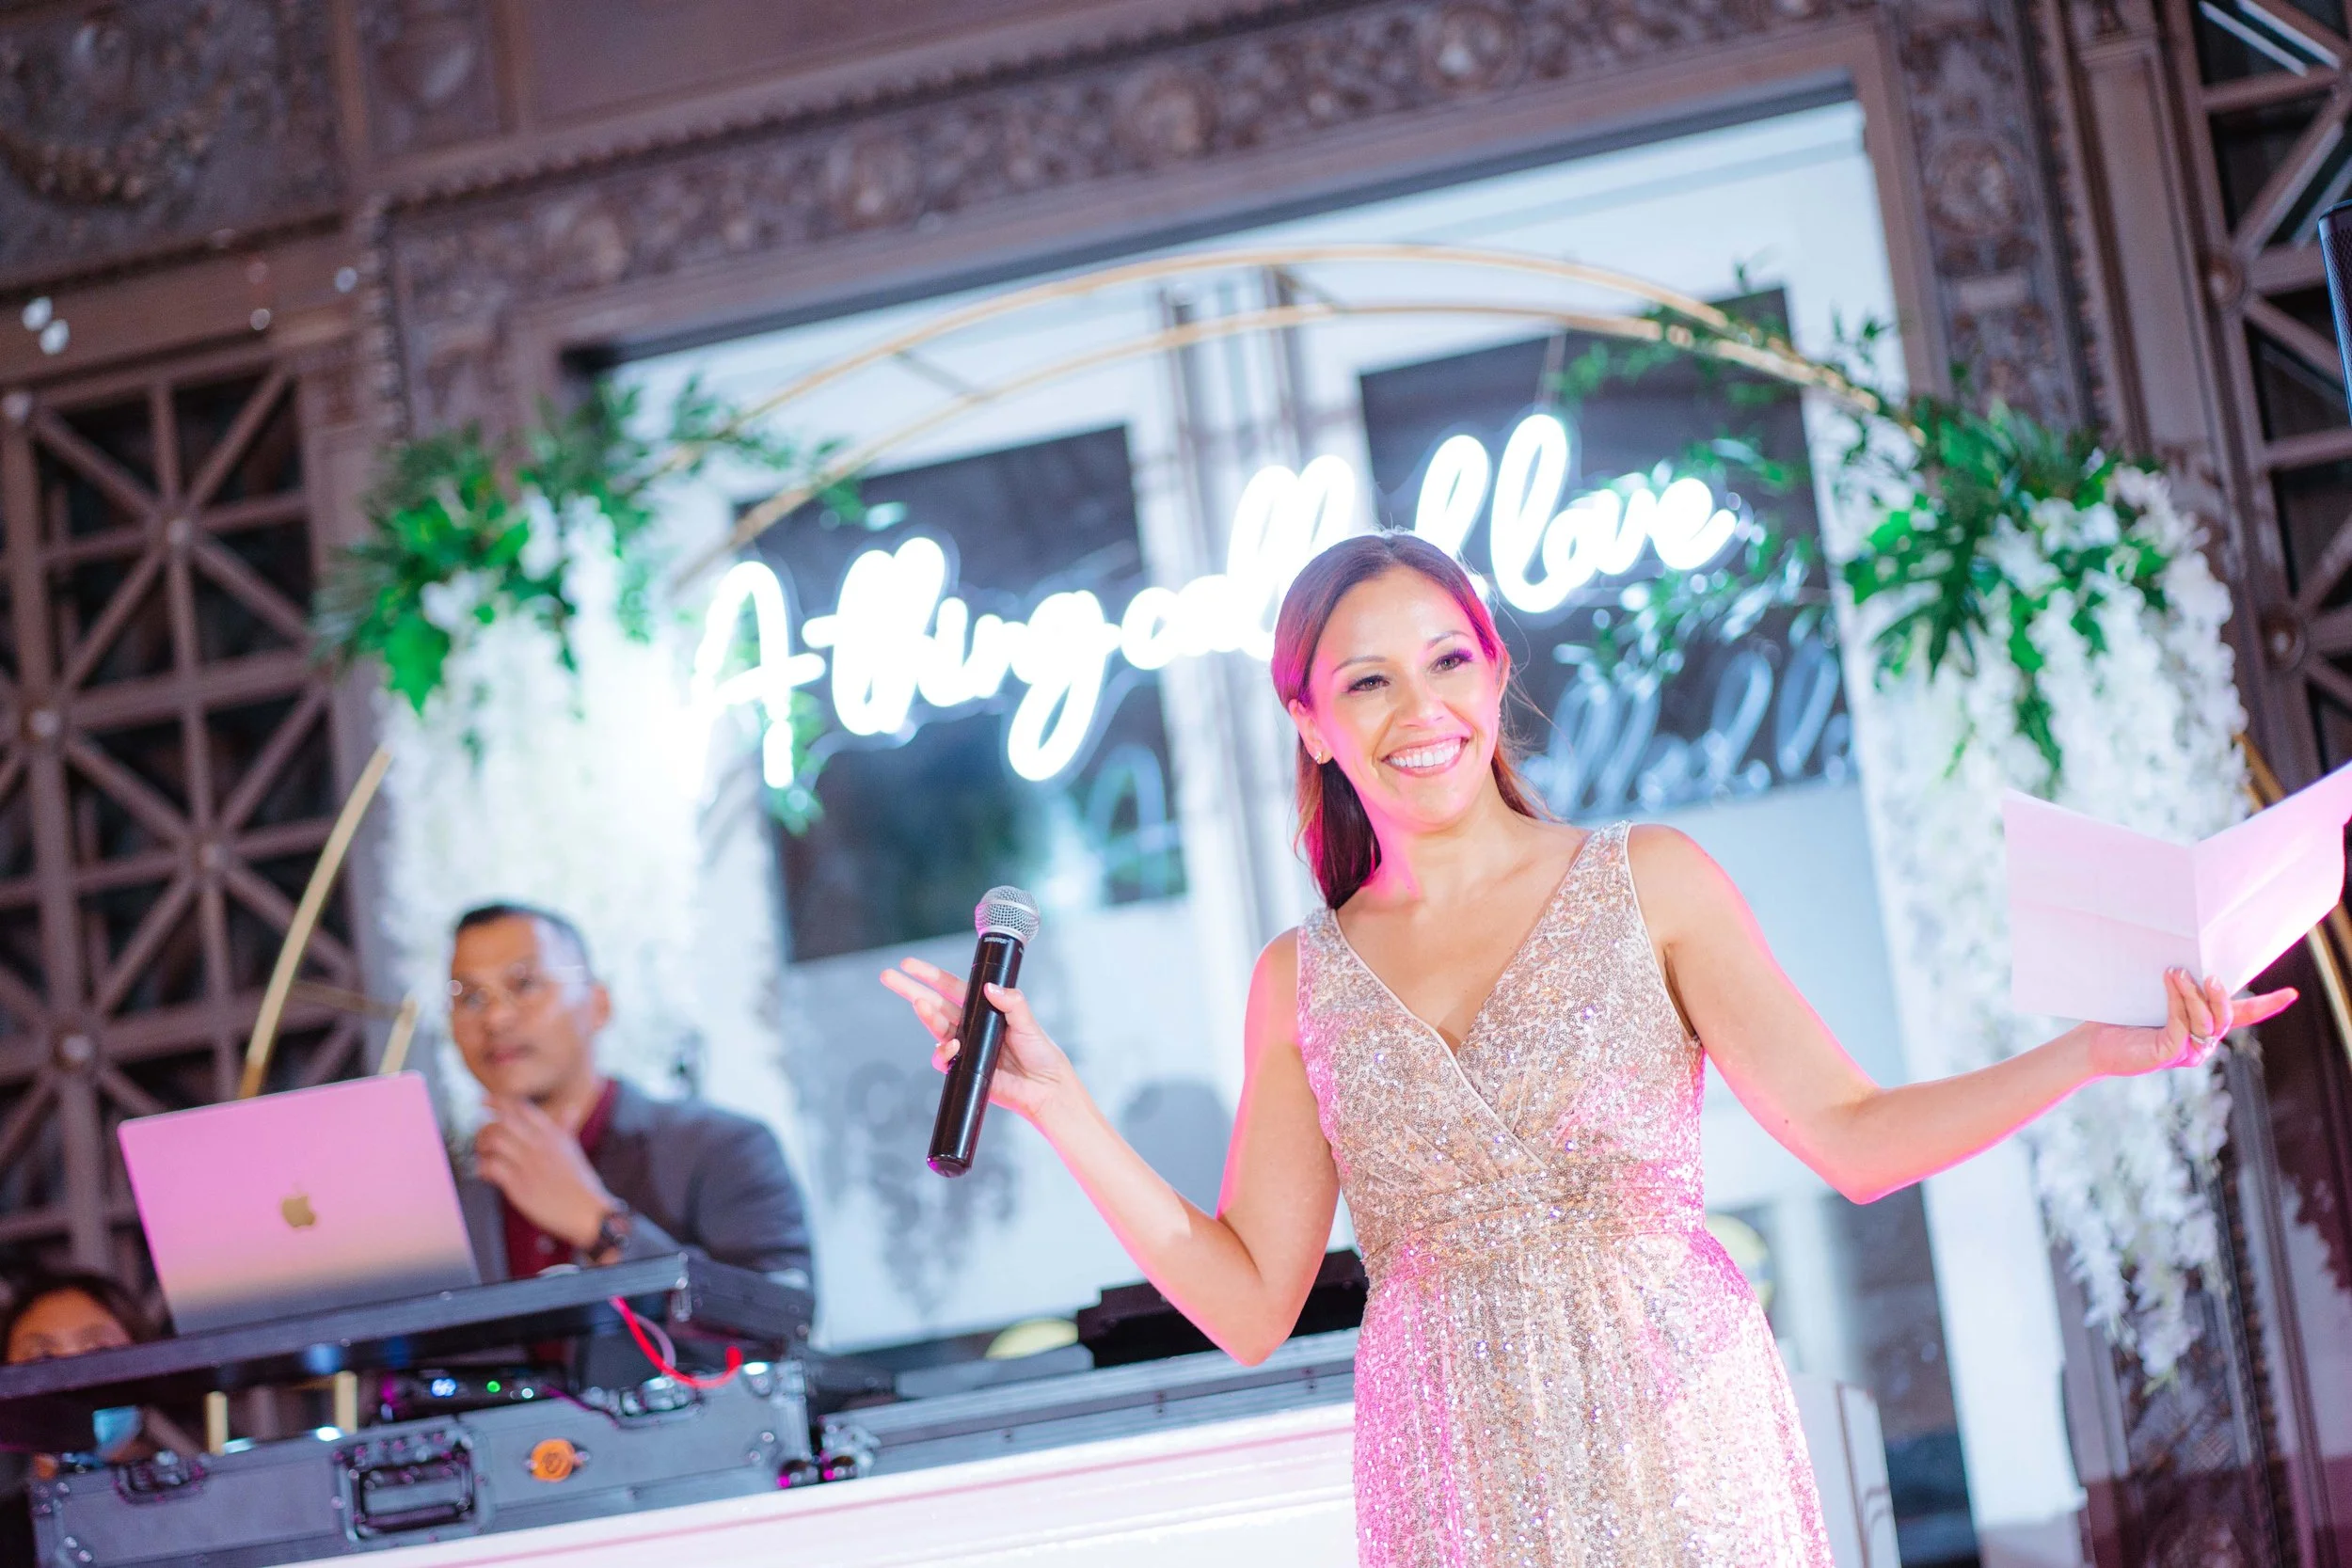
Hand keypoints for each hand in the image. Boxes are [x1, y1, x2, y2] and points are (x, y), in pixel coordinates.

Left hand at [474, 1096, 618, 1250]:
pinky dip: (483, 1167)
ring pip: (495, 1139)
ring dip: (482, 1145)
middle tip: (481, 1135)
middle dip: (486, 1124)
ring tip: (483, 1154)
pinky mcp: (519, 1184)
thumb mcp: (574, 1149)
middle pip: (503, 1120)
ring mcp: (528, 1164)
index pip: (521, 1108)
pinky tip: (485, 1173)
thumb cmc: (580, 1182)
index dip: (499, 1101)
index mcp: (552, 1134)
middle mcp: (539, 1144)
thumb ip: (566, 1128)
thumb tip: (571, 1109)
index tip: (485, 1101)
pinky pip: (491, 1166)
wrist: (586, 1210)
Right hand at [879, 958, 1075, 1121]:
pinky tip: (952, 1045)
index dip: (929, 976)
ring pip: (935, 1027)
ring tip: (920, 1004)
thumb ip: (1012, 1002)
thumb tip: (990, 988)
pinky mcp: (963, 1068)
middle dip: (910, 990)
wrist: (1044, 1086)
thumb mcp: (1027, 1021)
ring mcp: (964, 1046)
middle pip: (933, 1004)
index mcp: (982, 1008)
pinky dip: (943, 1051)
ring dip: (926, 1015)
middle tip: (888, 976)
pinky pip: (943, 1058)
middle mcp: (969, 1025)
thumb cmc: (1039, 1052)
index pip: (950, 987)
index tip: (908, 965)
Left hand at [2086, 968, 2298, 1077]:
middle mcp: (2201, 1042)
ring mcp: (2187, 1051)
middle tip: (2208, 974)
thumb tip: (2185, 957)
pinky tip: (2170, 982)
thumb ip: (2175, 986)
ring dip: (2193, 994)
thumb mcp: (2154, 997)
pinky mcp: (2168, 1053)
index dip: (2266, 1006)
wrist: (2093, 1044)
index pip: (2241, 1016)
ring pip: (2205, 1022)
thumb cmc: (2122, 1017)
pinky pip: (2181, 1026)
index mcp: (2203, 1028)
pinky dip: (2178, 1002)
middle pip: (2225, 1018)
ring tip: (2179, 971)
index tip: (2291, 994)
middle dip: (2221, 994)